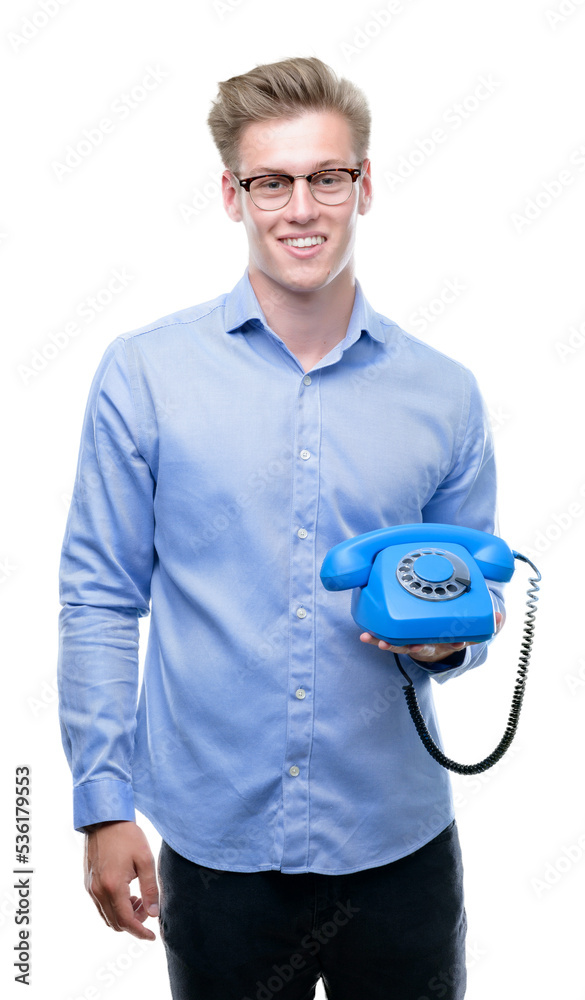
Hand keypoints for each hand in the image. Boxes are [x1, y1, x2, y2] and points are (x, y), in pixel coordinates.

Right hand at [84, 820, 158, 939]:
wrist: (105, 819)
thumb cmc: (127, 836)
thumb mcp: (145, 860)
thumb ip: (150, 889)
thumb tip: (153, 913)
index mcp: (113, 886)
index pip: (127, 921)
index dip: (140, 932)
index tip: (152, 936)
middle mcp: (98, 891)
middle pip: (115, 923)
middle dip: (133, 923)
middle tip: (147, 908)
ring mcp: (91, 888)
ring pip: (106, 916)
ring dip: (123, 916)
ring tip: (138, 898)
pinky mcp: (88, 882)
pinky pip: (101, 905)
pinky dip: (114, 907)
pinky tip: (127, 892)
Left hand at [359, 611, 503, 664]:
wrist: (437, 647)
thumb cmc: (452, 634)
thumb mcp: (471, 631)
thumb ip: (485, 624)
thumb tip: (500, 618)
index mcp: (448, 641)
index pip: (456, 642)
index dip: (457, 641)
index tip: (458, 640)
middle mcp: (431, 645)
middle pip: (424, 648)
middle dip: (417, 648)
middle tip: (413, 646)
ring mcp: (414, 645)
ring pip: (401, 647)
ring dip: (389, 645)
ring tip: (377, 641)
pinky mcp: (400, 641)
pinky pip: (386, 640)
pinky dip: (375, 639)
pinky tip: (364, 635)